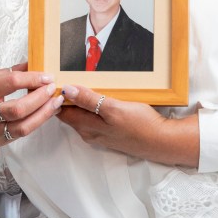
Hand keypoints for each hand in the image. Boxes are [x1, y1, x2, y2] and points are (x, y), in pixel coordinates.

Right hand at [0, 63, 64, 169]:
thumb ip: (8, 73)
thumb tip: (32, 62)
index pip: (10, 83)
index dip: (32, 78)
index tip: (47, 75)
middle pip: (19, 108)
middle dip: (40, 98)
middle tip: (53, 88)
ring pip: (24, 125)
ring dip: (44, 113)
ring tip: (57, 102)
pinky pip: (22, 133)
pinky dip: (37, 122)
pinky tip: (47, 112)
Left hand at [57, 85, 198, 166]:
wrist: (162, 141)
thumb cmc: (140, 125)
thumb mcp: (113, 109)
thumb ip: (89, 100)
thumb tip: (66, 90)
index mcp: (86, 127)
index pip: (61, 111)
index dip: (56, 96)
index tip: (55, 80)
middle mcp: (89, 132)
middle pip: (70, 113)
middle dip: (65, 98)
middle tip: (65, 76)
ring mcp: (99, 134)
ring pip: (81, 116)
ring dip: (79, 101)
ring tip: (80, 82)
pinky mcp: (110, 132)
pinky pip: (93, 118)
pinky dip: (90, 107)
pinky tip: (98, 96)